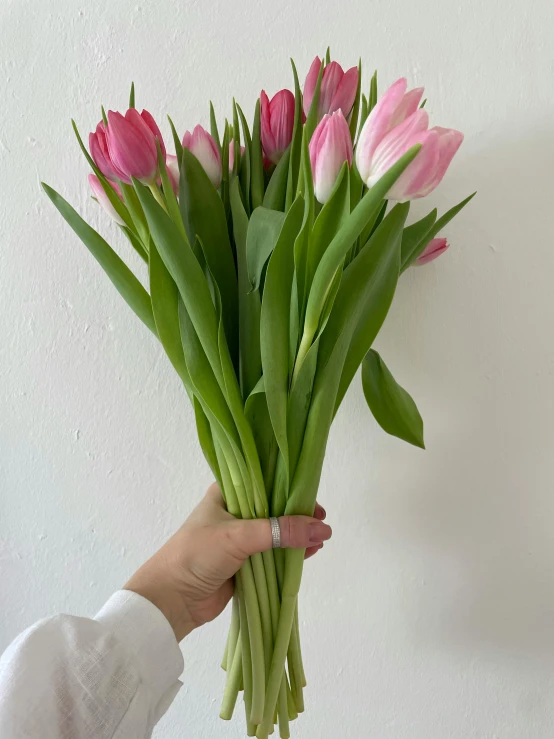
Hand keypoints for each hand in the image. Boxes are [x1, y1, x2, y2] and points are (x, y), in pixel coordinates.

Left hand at [124, 483, 331, 640]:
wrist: (171, 600)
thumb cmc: (197, 554)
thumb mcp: (239, 536)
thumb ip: (281, 531)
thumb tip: (322, 529)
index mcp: (226, 494)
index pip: (264, 481)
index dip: (289, 486)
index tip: (313, 495)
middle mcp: (234, 512)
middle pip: (274, 507)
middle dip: (298, 513)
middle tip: (321, 520)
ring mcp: (240, 539)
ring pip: (276, 532)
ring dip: (297, 535)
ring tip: (320, 538)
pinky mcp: (245, 563)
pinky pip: (273, 554)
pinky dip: (290, 554)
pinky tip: (309, 553)